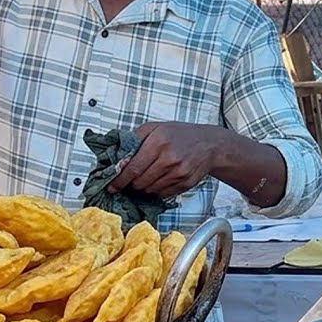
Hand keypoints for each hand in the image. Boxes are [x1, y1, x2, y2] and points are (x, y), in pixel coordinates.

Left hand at [108, 123, 224, 198]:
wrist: (209, 144)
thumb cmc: (180, 135)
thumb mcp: (155, 128)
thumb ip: (134, 140)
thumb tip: (117, 158)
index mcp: (159, 142)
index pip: (133, 167)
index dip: (120, 179)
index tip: (112, 186)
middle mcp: (170, 158)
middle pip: (140, 182)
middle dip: (131, 184)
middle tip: (128, 181)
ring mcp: (179, 173)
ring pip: (150, 190)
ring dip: (143, 187)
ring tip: (144, 178)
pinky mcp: (185, 184)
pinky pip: (162, 194)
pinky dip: (155, 190)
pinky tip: (157, 180)